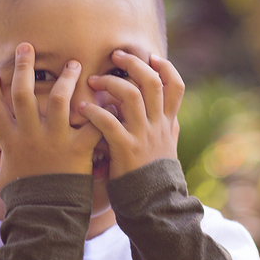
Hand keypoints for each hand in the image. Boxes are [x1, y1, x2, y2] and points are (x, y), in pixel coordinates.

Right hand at [0, 43, 101, 191]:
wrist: (48, 217)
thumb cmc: (25, 198)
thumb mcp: (1, 176)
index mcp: (9, 141)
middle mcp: (30, 136)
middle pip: (22, 93)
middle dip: (23, 67)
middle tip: (28, 47)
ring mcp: (54, 141)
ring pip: (58, 99)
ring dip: (65, 79)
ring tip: (74, 64)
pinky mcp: (78, 149)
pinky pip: (91, 124)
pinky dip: (100, 110)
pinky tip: (106, 96)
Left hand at [78, 50, 183, 178]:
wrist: (153, 204)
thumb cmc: (153, 174)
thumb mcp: (167, 146)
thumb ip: (164, 125)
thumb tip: (161, 107)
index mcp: (168, 123)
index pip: (176, 86)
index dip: (166, 67)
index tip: (150, 56)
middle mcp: (158, 125)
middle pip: (152, 83)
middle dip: (133, 64)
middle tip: (114, 56)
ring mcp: (143, 136)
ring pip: (132, 95)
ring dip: (111, 83)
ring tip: (94, 80)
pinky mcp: (126, 149)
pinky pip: (109, 122)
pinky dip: (95, 111)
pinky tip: (83, 108)